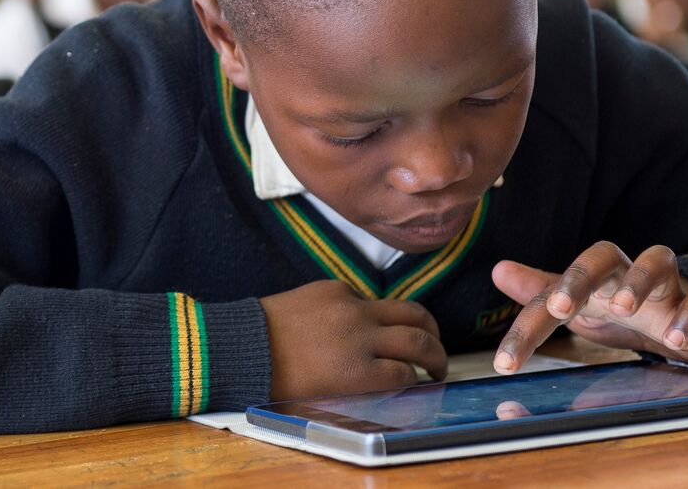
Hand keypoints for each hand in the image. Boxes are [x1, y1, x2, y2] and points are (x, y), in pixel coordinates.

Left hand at [259, 279, 445, 400]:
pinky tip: (370, 323)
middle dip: (438, 356)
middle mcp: (360, 335)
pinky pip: (369, 298)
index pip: (407, 375)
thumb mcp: (326, 401)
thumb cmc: (281, 380)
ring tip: (430, 336)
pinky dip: (376, 312)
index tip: (421, 383)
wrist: (247, 344)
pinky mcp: (336, 287)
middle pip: (420, 341)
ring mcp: (350, 307)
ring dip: (426, 326)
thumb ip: (366, 394)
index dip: (417, 382)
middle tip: (440, 365)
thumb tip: (399, 390)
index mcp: (356, 371)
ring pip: (408, 310)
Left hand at [492, 242, 687, 373]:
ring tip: (626, 310)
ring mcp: (667, 283)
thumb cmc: (624, 308)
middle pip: (603, 255)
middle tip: (560, 306)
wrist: (684, 317)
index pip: (553, 290)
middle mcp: (626, 273)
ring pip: (658, 261)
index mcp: (593, 279)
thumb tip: (498, 270)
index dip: (528, 325)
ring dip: (639, 281)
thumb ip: (542, 293)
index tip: (506, 363)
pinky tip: (676, 339)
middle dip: (579, 277)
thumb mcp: (582, 305)